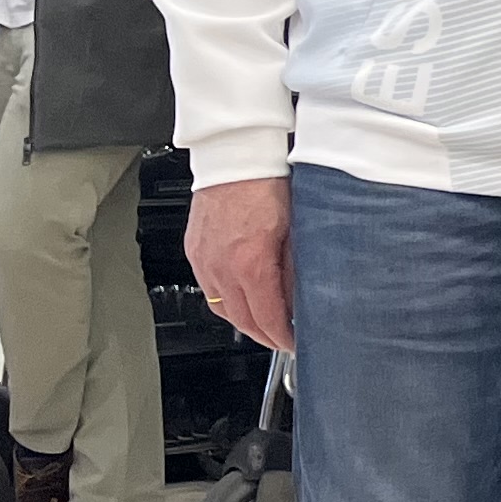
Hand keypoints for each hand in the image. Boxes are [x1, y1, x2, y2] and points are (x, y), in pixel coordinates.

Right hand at [187, 178, 296, 353]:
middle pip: (241, 320)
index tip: (295, 344)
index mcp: (250, 264)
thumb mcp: (297, 229)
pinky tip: (242, 297)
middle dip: (263, 335)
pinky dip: (226, 300)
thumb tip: (305, 295)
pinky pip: (209, 288)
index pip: (266, 318)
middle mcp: (221, 267)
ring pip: (221, 307)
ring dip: (244, 321)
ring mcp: (204, 260)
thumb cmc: (268, 184)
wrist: (235, 157)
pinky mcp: (195, 251)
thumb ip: (298, 267)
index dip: (282, 337)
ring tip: (266, 323)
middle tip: (283, 340)